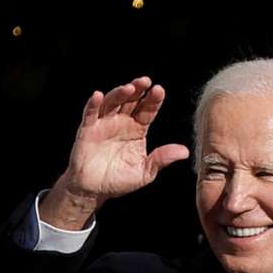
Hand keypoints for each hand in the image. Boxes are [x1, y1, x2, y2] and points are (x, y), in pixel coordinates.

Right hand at [42, 77, 190, 230]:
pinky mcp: (87, 130)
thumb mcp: (144, 172)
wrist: (94, 191)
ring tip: (129, 88)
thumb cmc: (118, 181)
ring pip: (113, 102)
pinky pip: (90, 114)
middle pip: (131, 100)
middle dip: (138, 89)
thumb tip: (184, 152)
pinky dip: (93, 104)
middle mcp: (122, 122)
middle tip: (146, 81)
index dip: (153, 100)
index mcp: (137, 129)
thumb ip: (161, 159)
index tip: (159, 91)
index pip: (148, 110)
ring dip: (120, 93)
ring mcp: (104, 124)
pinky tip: (98, 96)